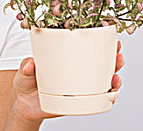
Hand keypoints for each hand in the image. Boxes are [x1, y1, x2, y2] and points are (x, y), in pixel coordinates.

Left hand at [10, 40, 124, 122]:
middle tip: (118, 55)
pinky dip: (108, 97)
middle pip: (102, 64)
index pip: (87, 48)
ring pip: (104, 82)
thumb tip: (30, 64)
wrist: (24, 106)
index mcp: (66, 59)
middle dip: (114, 59)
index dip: (101, 42)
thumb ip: (26, 67)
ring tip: (115, 77)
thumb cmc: (26, 83)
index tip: (110, 36)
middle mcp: (77, 72)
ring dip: (114, 78)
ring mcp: (80, 87)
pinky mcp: (79, 103)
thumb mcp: (24, 72)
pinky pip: (99, 100)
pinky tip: (111, 94)